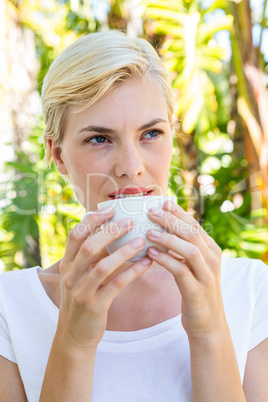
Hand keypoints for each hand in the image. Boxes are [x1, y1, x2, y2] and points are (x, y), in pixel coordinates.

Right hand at [57, 208, 152, 350]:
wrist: (74, 335)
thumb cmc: (82, 299)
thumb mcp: (79, 276)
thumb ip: (91, 257)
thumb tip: (111, 233)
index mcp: (67, 265)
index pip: (75, 235)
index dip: (92, 220)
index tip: (110, 210)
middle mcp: (71, 276)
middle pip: (89, 246)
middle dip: (110, 231)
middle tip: (130, 221)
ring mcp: (81, 291)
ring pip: (103, 265)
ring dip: (124, 251)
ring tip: (142, 240)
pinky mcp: (94, 306)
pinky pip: (116, 285)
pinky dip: (132, 272)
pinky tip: (146, 263)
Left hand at [146, 200, 224, 338]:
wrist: (208, 324)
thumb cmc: (194, 290)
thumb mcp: (193, 266)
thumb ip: (182, 248)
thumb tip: (160, 229)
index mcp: (211, 250)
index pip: (194, 225)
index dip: (178, 212)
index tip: (162, 202)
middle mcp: (212, 259)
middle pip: (192, 233)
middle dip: (171, 220)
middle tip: (151, 211)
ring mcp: (206, 275)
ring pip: (189, 249)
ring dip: (168, 238)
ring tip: (148, 231)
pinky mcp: (197, 291)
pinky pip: (181, 271)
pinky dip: (166, 260)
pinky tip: (151, 254)